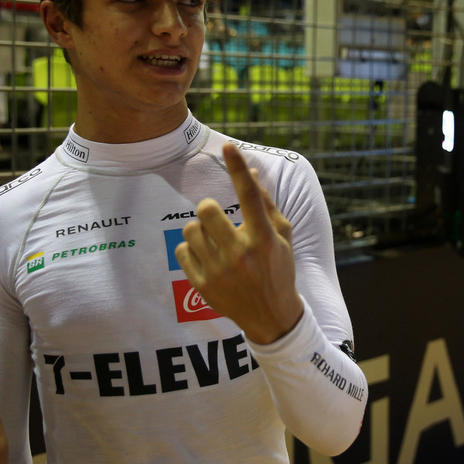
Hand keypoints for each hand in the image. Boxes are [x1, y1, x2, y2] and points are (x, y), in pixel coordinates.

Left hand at [176, 143, 303, 343]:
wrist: (272, 317)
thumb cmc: (279, 269)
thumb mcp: (282, 237)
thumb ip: (266, 205)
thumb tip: (250, 172)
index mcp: (264, 239)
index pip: (250, 196)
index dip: (238, 168)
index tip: (229, 146)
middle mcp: (241, 254)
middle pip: (206, 209)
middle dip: (209, 209)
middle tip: (216, 219)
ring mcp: (220, 272)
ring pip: (190, 230)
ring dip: (198, 230)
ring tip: (211, 240)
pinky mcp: (203, 287)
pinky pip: (181, 252)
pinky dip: (190, 250)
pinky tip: (205, 257)